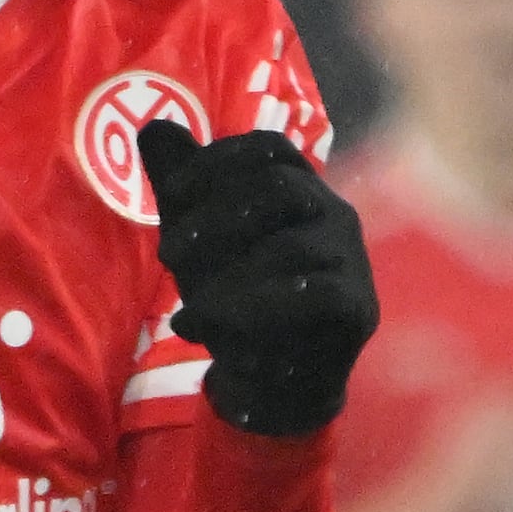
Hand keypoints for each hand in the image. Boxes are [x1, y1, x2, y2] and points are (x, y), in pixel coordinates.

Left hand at [139, 120, 374, 438]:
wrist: (274, 383)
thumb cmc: (237, 299)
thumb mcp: (198, 243)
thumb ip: (181, 189)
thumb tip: (153, 128)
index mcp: (300, 188)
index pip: (268, 150)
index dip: (218, 162)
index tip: (172, 195)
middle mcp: (334, 213)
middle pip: (280, 187)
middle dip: (214, 218)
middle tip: (168, 255)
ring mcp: (352, 260)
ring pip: (289, 248)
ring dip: (225, 280)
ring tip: (185, 313)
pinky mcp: (359, 308)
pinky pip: (310, 298)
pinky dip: (250, 315)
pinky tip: (209, 333)